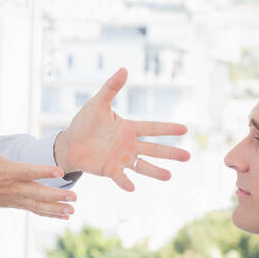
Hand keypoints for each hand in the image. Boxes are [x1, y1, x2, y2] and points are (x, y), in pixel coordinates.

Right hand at [0, 117, 76, 217]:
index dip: (43, 171)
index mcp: (7, 172)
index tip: (59, 171)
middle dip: (56, 195)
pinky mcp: (17, 204)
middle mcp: (13, 187)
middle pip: (37, 192)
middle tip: (74, 196)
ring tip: (72, 210)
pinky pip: (35, 210)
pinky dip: (50, 214)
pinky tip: (64, 216)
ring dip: (56, 208)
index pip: (28, 172)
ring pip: (38, 205)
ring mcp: (16, 198)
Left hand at [53, 68, 190, 190]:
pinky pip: (120, 177)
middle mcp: (129, 145)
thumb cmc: (85, 122)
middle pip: (154, 149)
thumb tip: (124, 69)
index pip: (153, 128)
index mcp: (129, 128)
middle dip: (170, 153)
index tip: (185, 129)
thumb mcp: (97, 103)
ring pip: (142, 165)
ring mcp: (121, 159)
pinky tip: (132, 188)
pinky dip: (126, 182)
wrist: (70, 143)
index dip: (168, 128)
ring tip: (169, 176)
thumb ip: (111, 88)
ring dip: (155, 171)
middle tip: (188, 156)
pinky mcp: (110, 170)